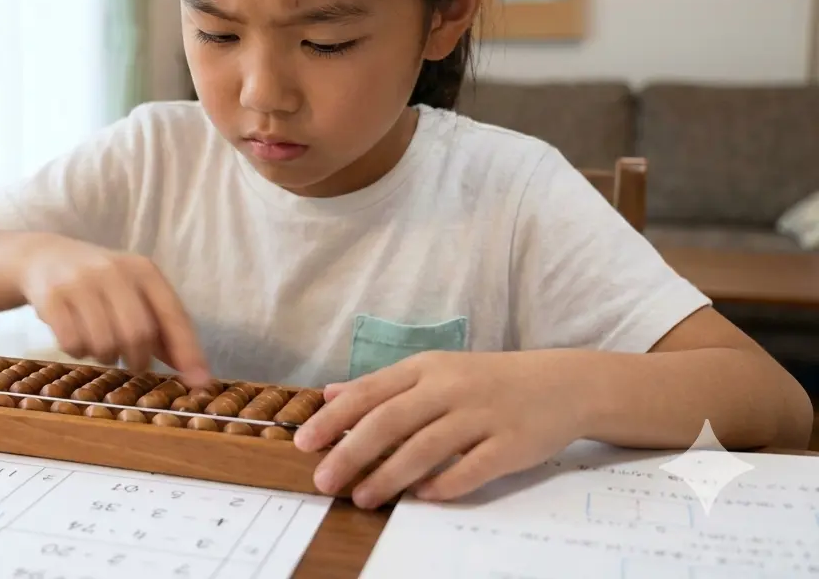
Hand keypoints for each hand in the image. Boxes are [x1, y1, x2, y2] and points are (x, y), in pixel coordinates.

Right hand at [17, 234, 209, 385]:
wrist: (43, 257)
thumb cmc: (99, 284)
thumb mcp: (133, 294)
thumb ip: (163, 330)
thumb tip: (195, 374)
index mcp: (143, 269)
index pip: (174, 315)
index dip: (188, 351)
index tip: (200, 383)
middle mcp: (114, 271)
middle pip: (138, 334)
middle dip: (138, 360)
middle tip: (131, 363)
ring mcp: (81, 282)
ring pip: (104, 343)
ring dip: (105, 356)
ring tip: (99, 344)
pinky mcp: (52, 296)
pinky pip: (72, 343)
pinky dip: (77, 351)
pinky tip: (75, 337)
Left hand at [292, 350, 587, 507]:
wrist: (561, 384)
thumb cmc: (487, 381)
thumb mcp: (433, 371)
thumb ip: (382, 384)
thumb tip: (330, 393)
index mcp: (425, 368)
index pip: (369, 392)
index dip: (334, 419)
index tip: (304, 443)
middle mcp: (449, 387)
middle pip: (390, 421)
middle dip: (351, 453)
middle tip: (324, 480)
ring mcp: (481, 415)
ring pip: (425, 447)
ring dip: (389, 476)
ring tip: (362, 498)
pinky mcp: (510, 444)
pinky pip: (471, 468)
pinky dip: (444, 484)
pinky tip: (422, 498)